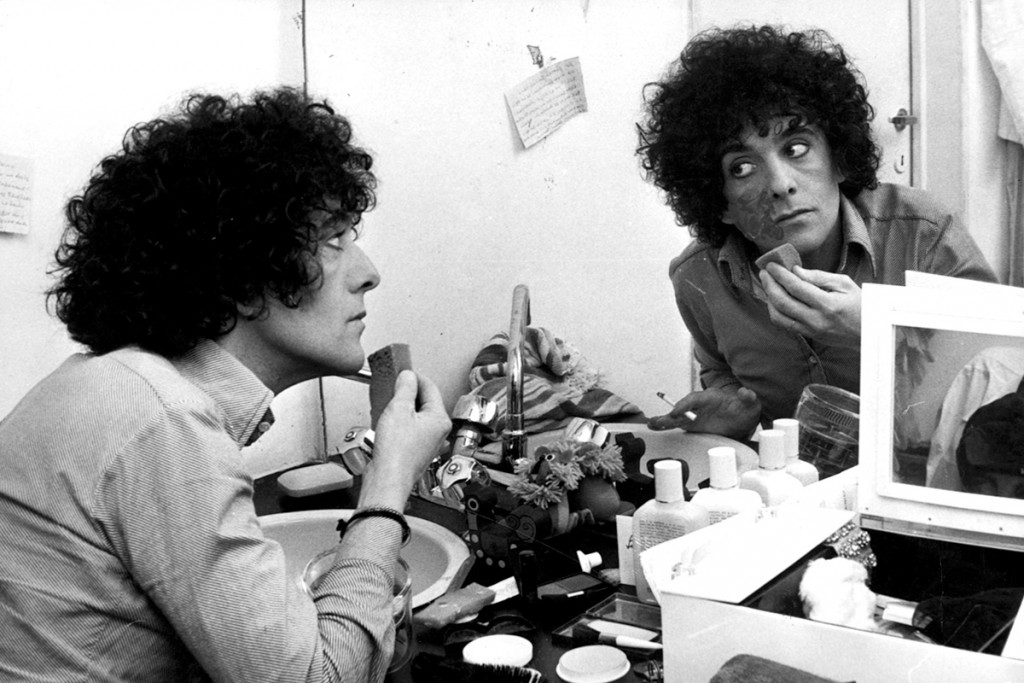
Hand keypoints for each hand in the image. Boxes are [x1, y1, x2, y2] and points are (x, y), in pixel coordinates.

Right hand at [358, 370, 451, 508]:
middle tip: (393, 388)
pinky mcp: (416, 450)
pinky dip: (400, 422)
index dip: (415, 377)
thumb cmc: (396, 451)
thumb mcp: (398, 409)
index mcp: (439, 418)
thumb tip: (408, 376)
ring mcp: (428, 442)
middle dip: (408, 393)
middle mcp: (438, 431)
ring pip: (417, 415)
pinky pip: (410, 429)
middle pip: (425, 401)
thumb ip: (405, 388)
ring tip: (389, 406)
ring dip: (403, 408)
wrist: (388, 479)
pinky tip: (388, 423)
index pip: (431, 387)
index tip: (403, 372)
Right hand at [647, 386, 760, 440]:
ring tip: (653, 424)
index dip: (686, 404)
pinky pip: (677, 424)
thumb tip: (745, 393)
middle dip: (673, 413)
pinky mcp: (693, 425)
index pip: (696, 399)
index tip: (678, 412)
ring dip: (665, 420)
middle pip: (683, 407)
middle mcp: (700, 405)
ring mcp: (695, 415)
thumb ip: (748, 398)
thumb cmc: (745, 409)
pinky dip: (666, 425)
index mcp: (711, 397)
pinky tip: (654, 426)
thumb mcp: (750, 403)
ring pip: (677, 417)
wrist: (743, 419)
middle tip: (663, 420)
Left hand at [759, 264, 861, 347]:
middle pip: (782, 301)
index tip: (772, 265)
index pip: (796, 287)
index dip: (780, 274)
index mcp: (827, 304)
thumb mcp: (844, 283)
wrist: (870, 331)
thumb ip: (818, 277)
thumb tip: (795, 271)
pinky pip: (784, 324)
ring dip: (769, 299)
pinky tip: (774, 300)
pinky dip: (775, 311)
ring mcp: (811, 330)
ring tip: (767, 284)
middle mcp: (816, 319)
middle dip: (769, 285)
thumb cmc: (859, 303)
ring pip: (779, 316)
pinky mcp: (808, 336)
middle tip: (764, 272)